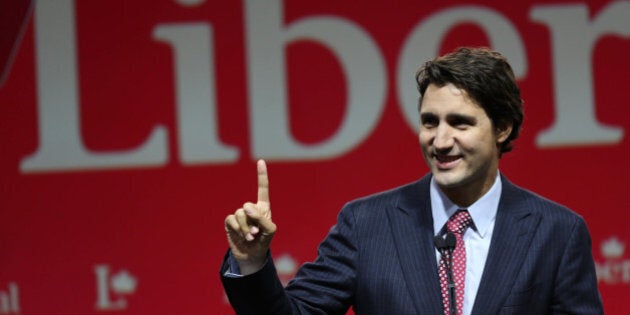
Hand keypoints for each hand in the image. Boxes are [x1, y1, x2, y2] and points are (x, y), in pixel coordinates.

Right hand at [224, 159, 276, 274]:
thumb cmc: (264, 242)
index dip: (261, 175)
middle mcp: (250, 209)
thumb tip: (246, 207)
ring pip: (240, 213)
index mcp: (263, 208)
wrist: (252, 256)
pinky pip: (232, 219)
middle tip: (257, 233)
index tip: (261, 161)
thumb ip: (262, 217)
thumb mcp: (270, 230)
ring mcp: (239, 215)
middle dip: (252, 220)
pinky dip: (238, 228)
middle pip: (248, 205)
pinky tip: (242, 236)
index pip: (262, 189)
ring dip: (246, 227)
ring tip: (251, 237)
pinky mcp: (230, 222)